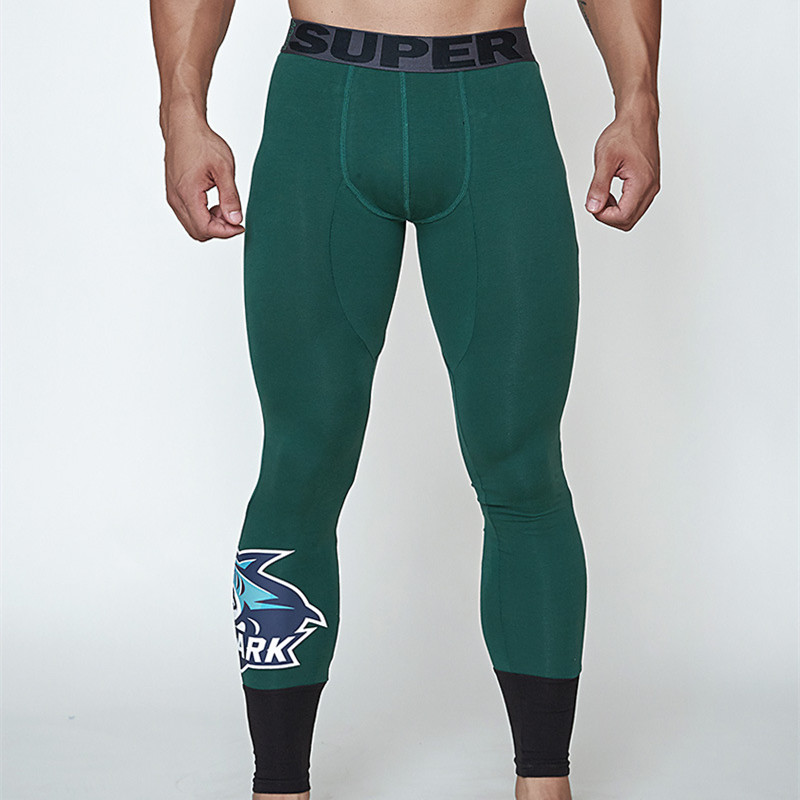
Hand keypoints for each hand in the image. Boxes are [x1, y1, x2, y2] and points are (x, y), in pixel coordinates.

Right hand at [163, 119, 244, 240]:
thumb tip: (236, 220)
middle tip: (234, 216)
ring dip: (211, 224)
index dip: (226, 232)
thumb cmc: (201, 142)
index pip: (206, 228)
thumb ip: (230, 197)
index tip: (240, 225)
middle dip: (219, 229)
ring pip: (192, 226)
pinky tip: (214, 204)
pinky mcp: (174, 194)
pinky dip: (203, 217)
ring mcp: (173, 197)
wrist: (183, 126)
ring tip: (225, 207)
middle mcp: (176, 199)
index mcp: (188, 193)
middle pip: (198, 232)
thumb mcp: (224, 169)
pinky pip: (188, 216)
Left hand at [585, 108, 659, 230]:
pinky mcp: (648, 185)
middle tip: (596, 199)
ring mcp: (651, 187)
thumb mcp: (605, 159)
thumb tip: (593, 208)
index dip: (603, 215)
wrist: (638, 118)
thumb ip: (598, 186)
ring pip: (631, 216)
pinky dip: (620, 206)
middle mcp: (651, 188)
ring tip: (603, 193)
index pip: (622, 217)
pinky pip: (634, 206)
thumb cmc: (624, 133)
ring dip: (613, 212)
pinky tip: (610, 193)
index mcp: (642, 183)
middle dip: (608, 216)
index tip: (593, 201)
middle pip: (628, 221)